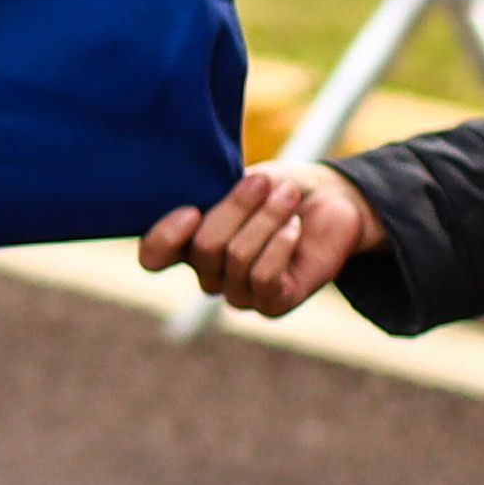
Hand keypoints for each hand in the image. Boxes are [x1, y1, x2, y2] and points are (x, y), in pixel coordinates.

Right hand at [136, 160, 377, 318]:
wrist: (330, 201)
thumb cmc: (276, 187)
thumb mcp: (236, 180)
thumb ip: (208, 195)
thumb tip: (191, 202)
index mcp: (188, 242)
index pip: (153, 256)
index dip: (164, 237)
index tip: (192, 209)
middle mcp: (208, 274)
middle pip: (204, 247)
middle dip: (237, 208)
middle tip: (263, 182)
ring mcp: (239, 293)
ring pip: (237, 257)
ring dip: (266, 219)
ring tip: (288, 196)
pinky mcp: (272, 304)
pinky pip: (264, 276)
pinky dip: (281, 243)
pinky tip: (295, 225)